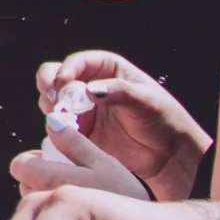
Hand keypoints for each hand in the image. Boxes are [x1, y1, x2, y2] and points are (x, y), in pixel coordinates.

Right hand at [32, 52, 208, 202]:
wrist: (170, 158)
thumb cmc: (166, 122)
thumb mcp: (147, 102)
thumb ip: (120, 91)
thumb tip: (91, 89)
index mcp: (110, 70)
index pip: (80, 61)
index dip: (67, 69)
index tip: (62, 84)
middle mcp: (92, 86)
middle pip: (58, 75)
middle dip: (50, 84)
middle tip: (52, 98)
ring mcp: (84, 109)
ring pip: (53, 99)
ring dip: (50, 105)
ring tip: (58, 116)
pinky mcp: (80, 132)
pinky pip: (58, 124)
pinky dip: (54, 126)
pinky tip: (62, 131)